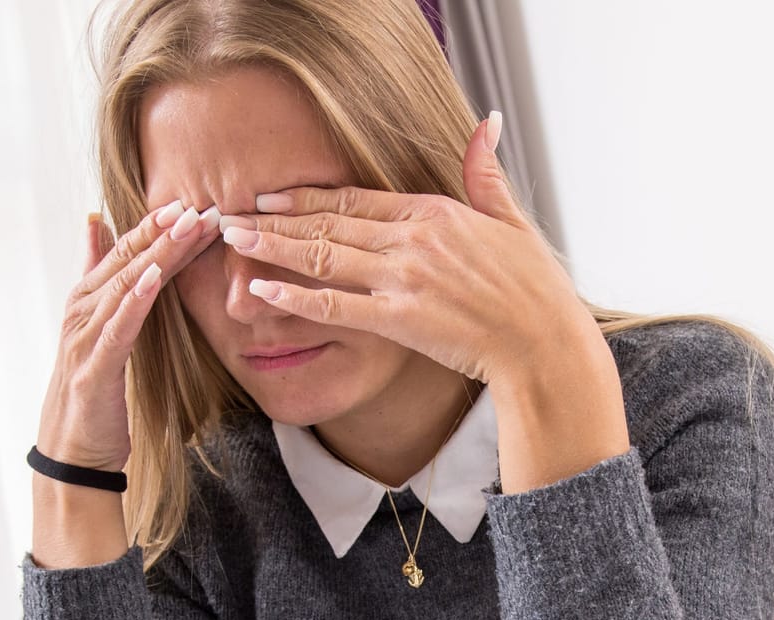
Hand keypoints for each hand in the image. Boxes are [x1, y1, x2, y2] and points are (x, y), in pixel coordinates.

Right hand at [36, 200, 221, 470]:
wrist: (73, 454)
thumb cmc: (92, 394)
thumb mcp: (101, 333)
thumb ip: (103, 281)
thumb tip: (97, 224)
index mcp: (87, 301)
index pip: (125, 253)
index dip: (155, 227)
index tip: (190, 203)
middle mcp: (81, 311)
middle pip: (126, 261)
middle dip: (161, 232)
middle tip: (196, 205)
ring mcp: (84, 338)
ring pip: (124, 285)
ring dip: (155, 255)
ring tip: (183, 227)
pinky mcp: (93, 368)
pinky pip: (117, 327)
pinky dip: (134, 300)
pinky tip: (152, 278)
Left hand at [217, 112, 607, 389]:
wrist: (544, 342)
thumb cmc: (534, 288)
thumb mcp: (511, 219)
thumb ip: (485, 172)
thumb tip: (488, 122)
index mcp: (434, 212)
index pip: (355, 198)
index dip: (307, 196)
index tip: (271, 195)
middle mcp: (412, 240)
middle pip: (329, 222)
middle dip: (274, 218)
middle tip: (229, 215)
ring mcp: (404, 280)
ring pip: (323, 256)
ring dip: (273, 248)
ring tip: (233, 242)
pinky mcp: (400, 321)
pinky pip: (335, 306)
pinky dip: (295, 296)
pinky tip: (262, 289)